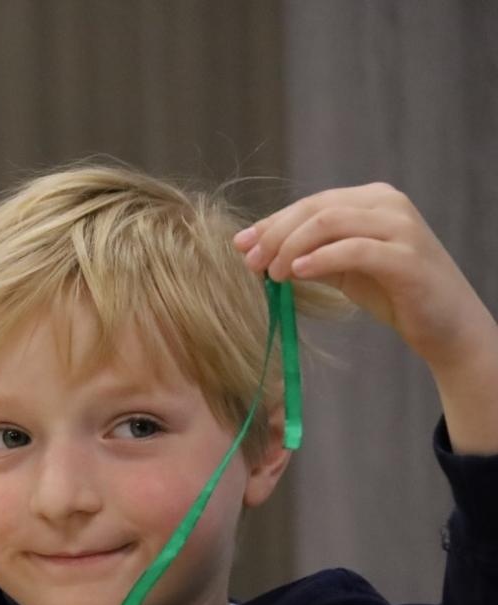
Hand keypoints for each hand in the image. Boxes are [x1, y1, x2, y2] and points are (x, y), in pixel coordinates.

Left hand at [236, 183, 497, 370]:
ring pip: (330, 221)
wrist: (444, 324)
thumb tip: (254, 251)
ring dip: (291, 246)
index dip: (271, 223)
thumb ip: (306, 254)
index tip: (240, 246)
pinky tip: (297, 272)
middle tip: (251, 264)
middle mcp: (388, 203)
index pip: (310, 203)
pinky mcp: (406, 257)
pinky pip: (354, 250)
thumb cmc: (391, 292)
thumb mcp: (341, 268)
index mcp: (371, 199)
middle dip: (275, 235)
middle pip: (315, 208)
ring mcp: (401, 227)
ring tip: (272, 274)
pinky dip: (320, 258)